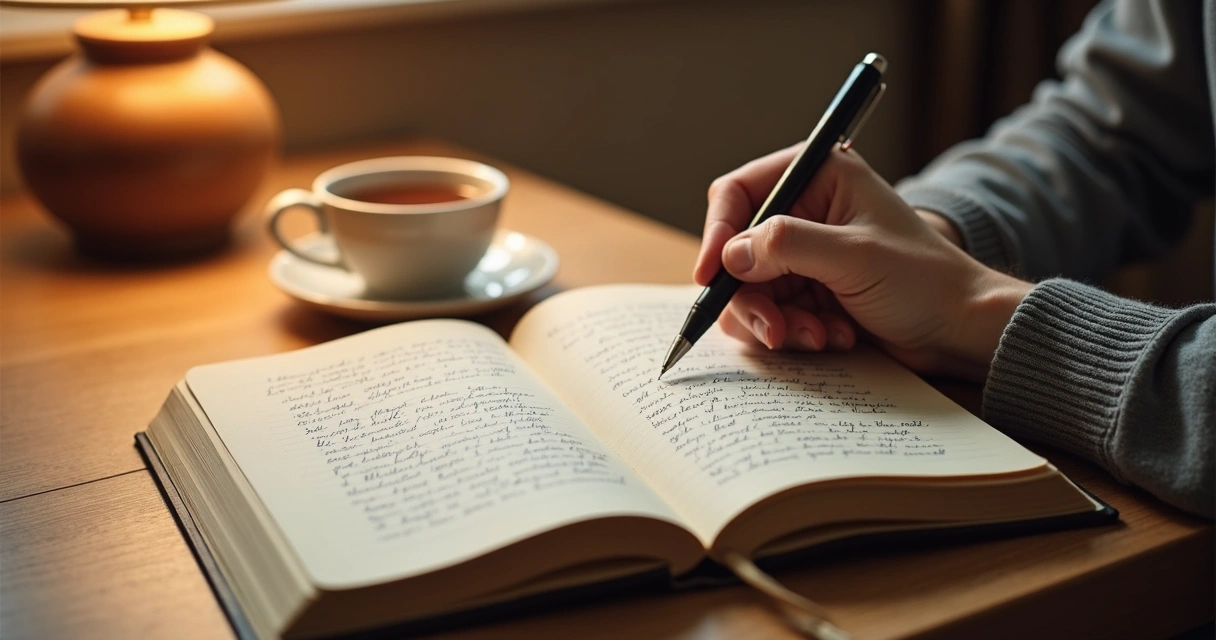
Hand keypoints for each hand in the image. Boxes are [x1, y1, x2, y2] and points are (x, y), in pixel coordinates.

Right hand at [693, 144, 1030, 381]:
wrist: (960, 330)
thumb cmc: (925, 281)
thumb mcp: (856, 256)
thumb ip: (789, 247)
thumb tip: (730, 255)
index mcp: (819, 176)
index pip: (739, 193)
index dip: (718, 232)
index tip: (711, 275)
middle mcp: (804, 212)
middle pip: (735, 251)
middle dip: (753, 297)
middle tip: (775, 330)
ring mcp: (802, 256)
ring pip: (747, 290)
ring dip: (776, 321)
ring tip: (819, 337)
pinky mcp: (805, 294)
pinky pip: (768, 315)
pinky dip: (793, 333)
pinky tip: (833, 338)